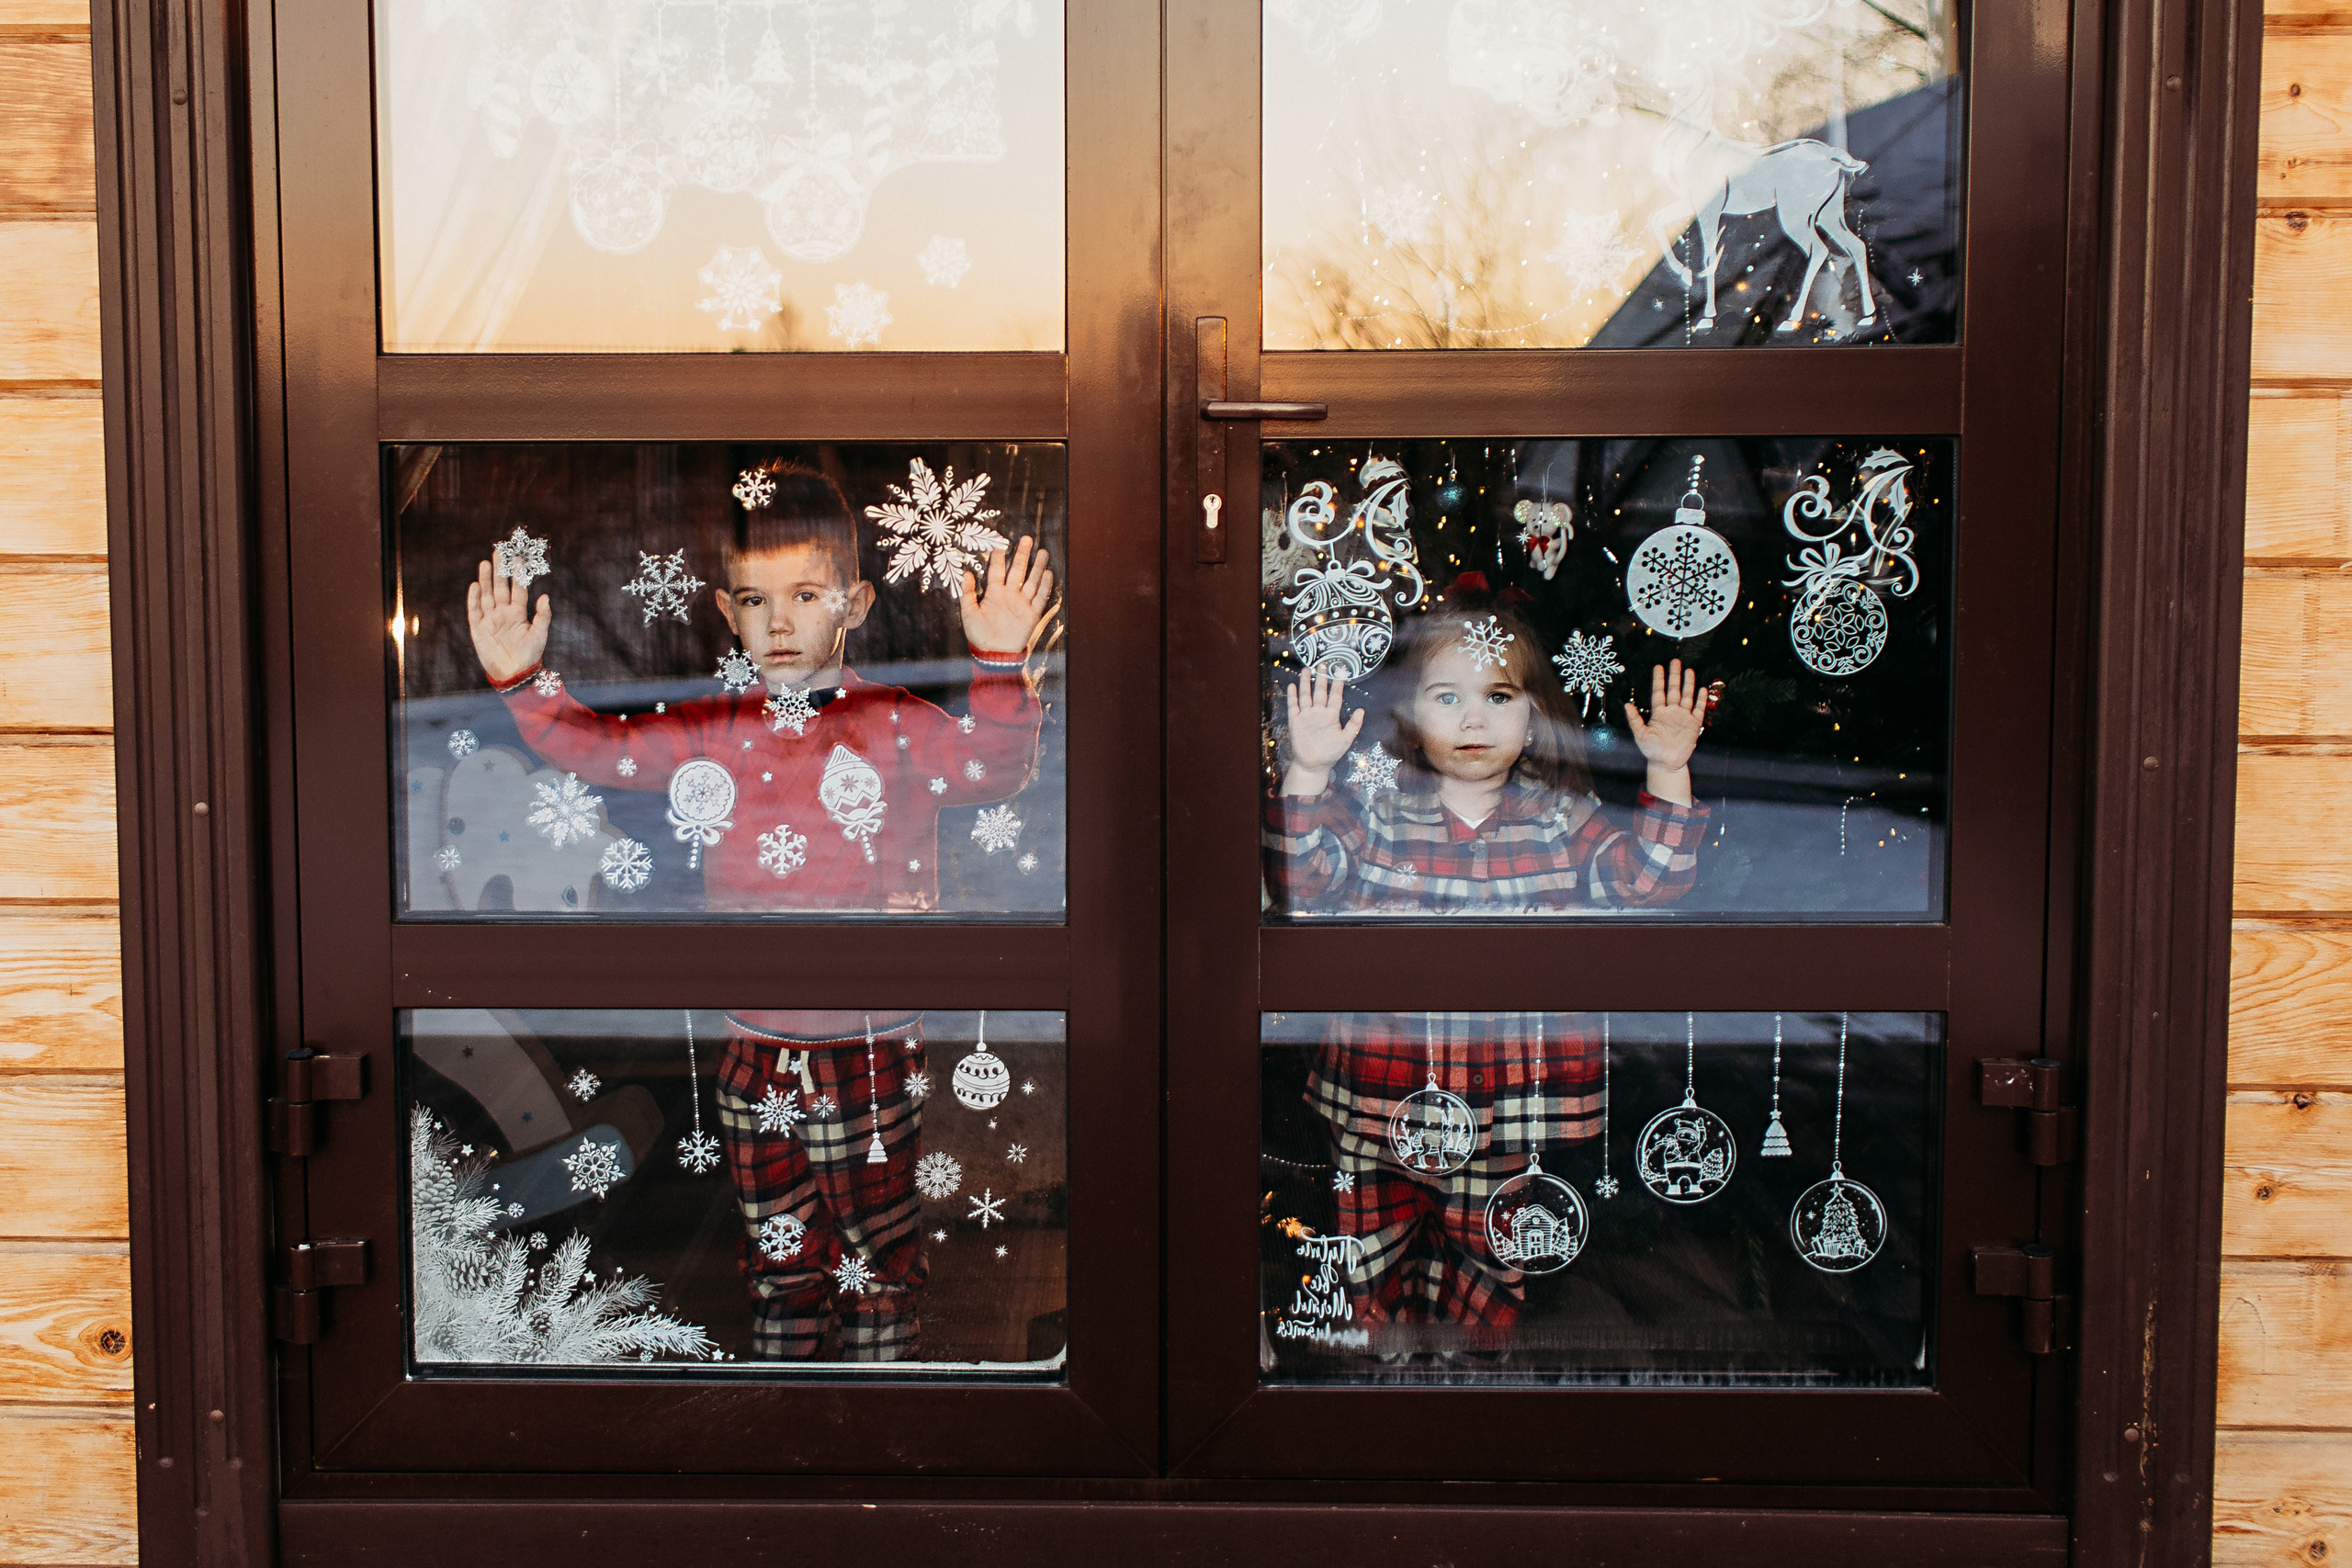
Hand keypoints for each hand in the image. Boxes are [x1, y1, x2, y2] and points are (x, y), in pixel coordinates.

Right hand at [467, 559, 549, 686]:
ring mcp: (490, 619)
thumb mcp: (540, 635)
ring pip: (487, 595)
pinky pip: (475, 610)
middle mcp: (503, 613)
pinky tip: (475, 586)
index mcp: (518, 613)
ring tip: (485, 563)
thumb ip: (542, 615)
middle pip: (500, 587)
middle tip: (498, 552)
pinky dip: (474, 599)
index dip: (518, 575)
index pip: (518, 589)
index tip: (518, 559)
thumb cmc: (530, 656)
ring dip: (486, 580)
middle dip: (499, 571)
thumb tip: (545, 596)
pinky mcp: (478, 628)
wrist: (514, 674)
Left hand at [959, 536, 1054, 657]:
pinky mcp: (1032, 614)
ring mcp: (1022, 604)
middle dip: (1022, 555)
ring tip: (1042, 552)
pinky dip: (1045, 586)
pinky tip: (1048, 573)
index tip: (1000, 544)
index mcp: (994, 594)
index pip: (998, 571)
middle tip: (1026, 539)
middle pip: (1018, 571)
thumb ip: (968, 593)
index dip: (999, 558)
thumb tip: (967, 573)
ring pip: (1032, 581)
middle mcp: (1010, 595)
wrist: (995, 654)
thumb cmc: (979, 635)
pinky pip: (1040, 598)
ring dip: (1037, 567)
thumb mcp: (968, 613)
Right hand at [1285, 671, 1363, 784]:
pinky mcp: (1296, 721)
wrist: (1314, 764)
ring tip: (1307, 670)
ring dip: (1306, 683)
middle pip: (1320, 692)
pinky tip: (1292, 685)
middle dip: (1321, 678)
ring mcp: (1307, 716)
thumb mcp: (1346, 739)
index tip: (1340, 673)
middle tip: (1323, 664)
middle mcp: (1319, 713)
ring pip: (1306, 695)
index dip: (1337, 686)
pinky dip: (1292, 696)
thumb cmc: (1331, 753)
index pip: (1335, 697)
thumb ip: (1354, 725)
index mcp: (1332, 716)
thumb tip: (1362, 710)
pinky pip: (1293, 706)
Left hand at [1626, 660, 1704, 799]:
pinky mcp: (1693, 725)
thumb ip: (1634, 720)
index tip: (1658, 666)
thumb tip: (1626, 704)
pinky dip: (1700, 699)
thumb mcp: (1640, 734)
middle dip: (1674, 676)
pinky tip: (1702, 689)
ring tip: (1689, 670)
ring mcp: (1683, 717)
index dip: (1659, 680)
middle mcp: (1671, 713)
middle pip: (1673, 690)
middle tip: (1675, 661)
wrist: (1667, 763)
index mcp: (1658, 714)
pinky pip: (1698, 709)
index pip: (1659, 692)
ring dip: (1688, 684)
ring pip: (1687, 696)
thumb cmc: (1652, 750)